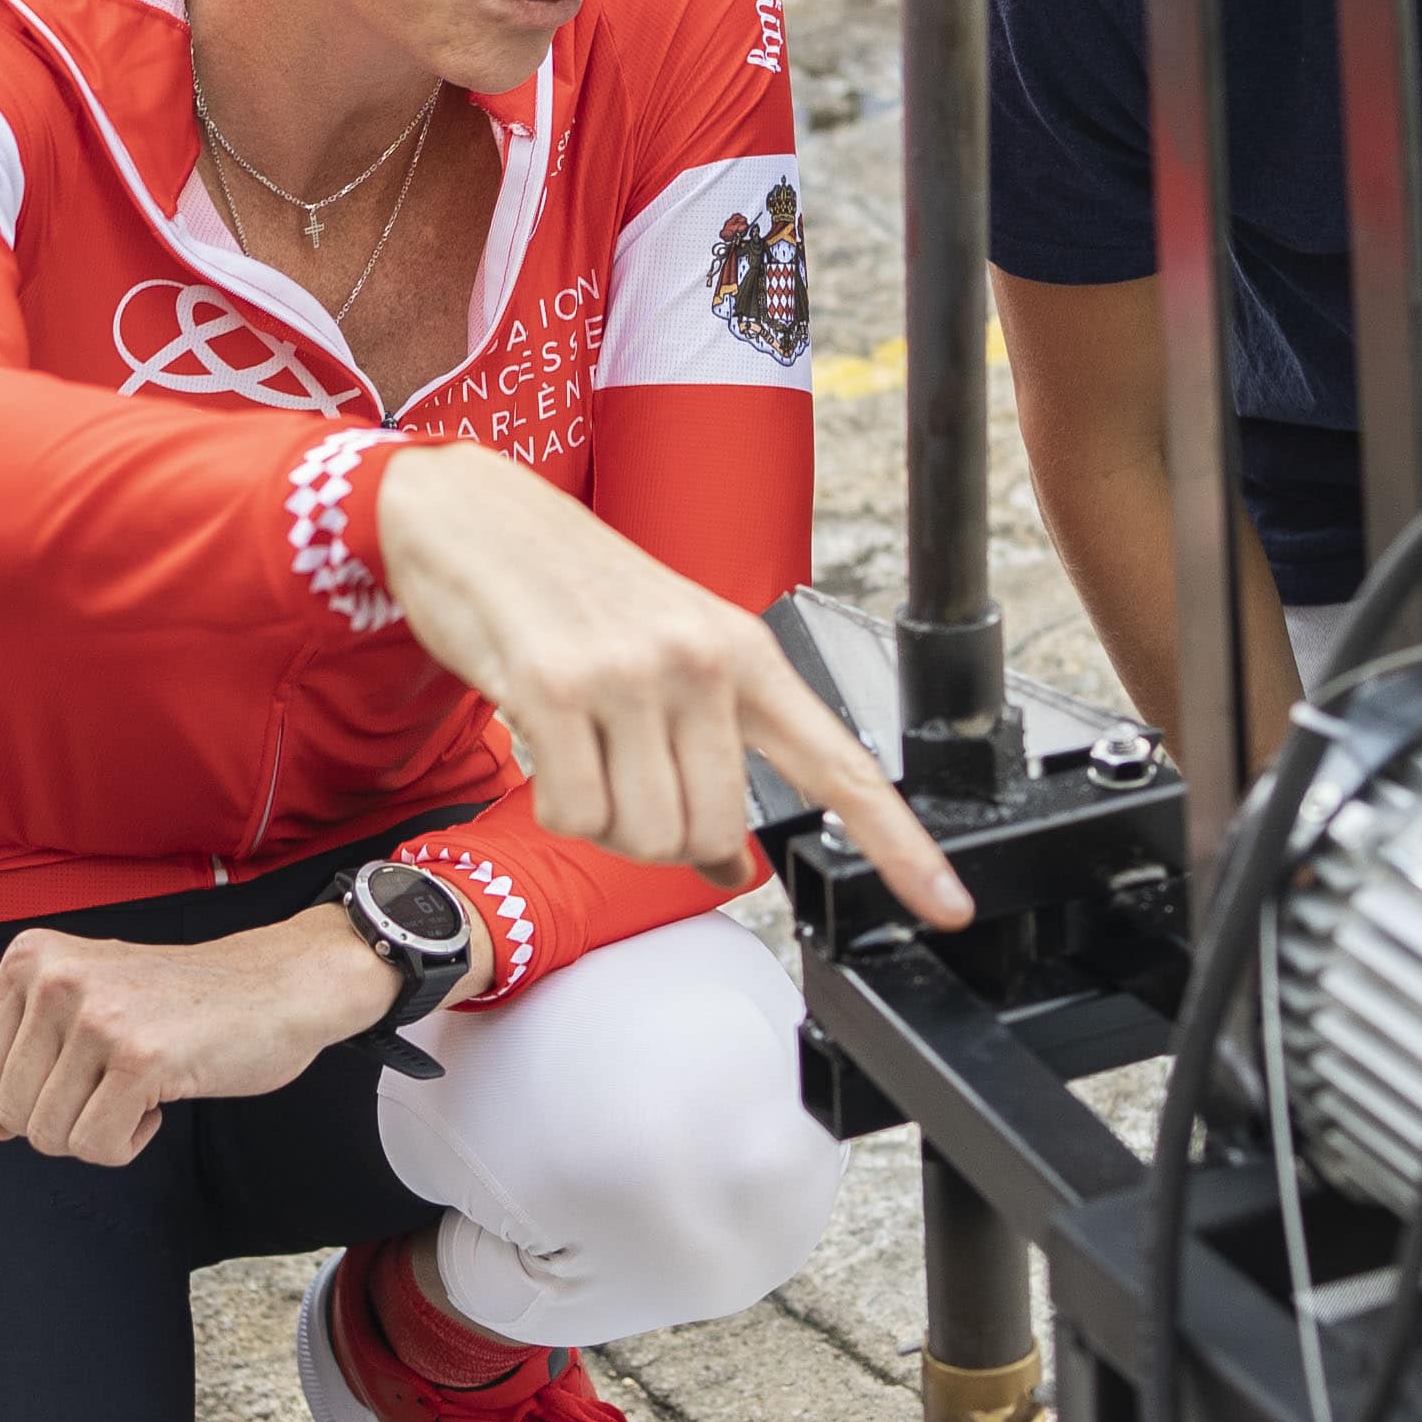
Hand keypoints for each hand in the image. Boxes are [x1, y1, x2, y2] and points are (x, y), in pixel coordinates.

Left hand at [0, 914, 408, 1168]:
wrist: (280, 985)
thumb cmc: (184, 1003)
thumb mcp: (91, 1010)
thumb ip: (32, 1062)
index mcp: (30, 958)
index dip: (29, 1100)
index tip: (82, 1073)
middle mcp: (54, 979)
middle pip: (11, 1114)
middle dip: (64, 1122)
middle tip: (116, 1085)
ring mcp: (96, 1016)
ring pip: (50, 1137)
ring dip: (99, 1132)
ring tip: (141, 1088)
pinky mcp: (140, 1058)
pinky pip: (96, 1146)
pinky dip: (128, 1143)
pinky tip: (160, 1100)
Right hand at [369, 445, 971, 926]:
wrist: (476, 516)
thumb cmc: (577, 591)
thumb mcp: (672, 652)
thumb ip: (713, 750)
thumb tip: (726, 866)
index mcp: (746, 654)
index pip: (841, 765)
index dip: (900, 845)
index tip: (945, 905)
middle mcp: (700, 661)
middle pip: (713, 832)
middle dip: (664, 840)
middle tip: (623, 782)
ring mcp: (629, 672)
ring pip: (643, 833)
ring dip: (603, 821)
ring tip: (581, 752)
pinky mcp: (554, 687)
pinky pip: (574, 812)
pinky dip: (556, 805)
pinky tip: (544, 746)